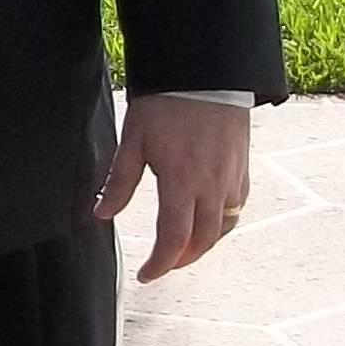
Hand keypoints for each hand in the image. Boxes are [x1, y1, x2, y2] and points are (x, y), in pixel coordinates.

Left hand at [96, 92, 251, 282]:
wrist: (204, 72)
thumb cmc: (166, 102)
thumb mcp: (133, 141)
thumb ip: (119, 182)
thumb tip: (102, 213)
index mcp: (181, 181)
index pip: (173, 239)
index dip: (159, 263)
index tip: (146, 274)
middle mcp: (212, 186)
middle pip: (202, 240)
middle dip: (181, 259)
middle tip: (162, 264)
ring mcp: (231, 178)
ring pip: (223, 227)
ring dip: (203, 244)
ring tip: (183, 247)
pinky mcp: (242, 167)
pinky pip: (237, 207)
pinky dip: (222, 222)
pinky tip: (208, 219)